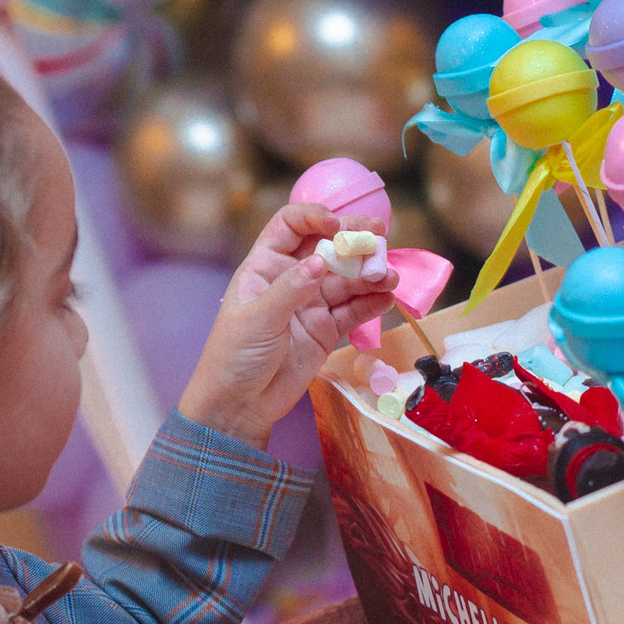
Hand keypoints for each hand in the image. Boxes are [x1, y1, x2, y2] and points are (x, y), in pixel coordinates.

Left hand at [177, 202, 395, 446]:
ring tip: (389, 277)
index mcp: (265, 266)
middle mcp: (292, 279)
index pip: (291, 226)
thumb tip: (319, 263)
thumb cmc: (234, 356)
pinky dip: (372, 304)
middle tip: (381, 236)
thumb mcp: (257, 319)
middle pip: (327, 248)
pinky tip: (387, 299)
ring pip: (347, 280)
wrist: (240, 405)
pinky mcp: (327, 331)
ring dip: (370, 275)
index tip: (336, 226)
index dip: (314, 218)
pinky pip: (354, 311)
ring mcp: (311, 304)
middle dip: (354, 240)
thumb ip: (290, 290)